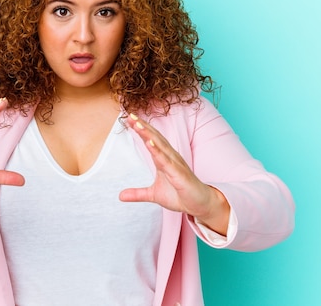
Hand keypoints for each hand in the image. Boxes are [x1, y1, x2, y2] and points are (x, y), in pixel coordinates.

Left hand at [120, 113, 229, 234]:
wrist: (200, 205)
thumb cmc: (181, 196)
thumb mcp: (154, 195)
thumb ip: (138, 193)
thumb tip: (120, 196)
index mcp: (164, 159)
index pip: (151, 140)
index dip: (141, 129)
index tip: (129, 119)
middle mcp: (170, 158)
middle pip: (155, 138)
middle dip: (143, 127)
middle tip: (131, 116)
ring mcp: (176, 165)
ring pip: (160, 146)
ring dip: (148, 135)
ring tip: (138, 125)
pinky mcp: (179, 175)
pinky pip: (167, 162)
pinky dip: (158, 152)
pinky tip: (149, 144)